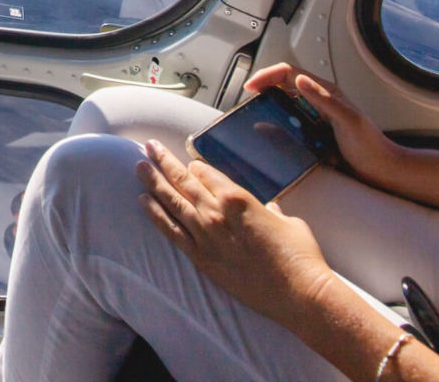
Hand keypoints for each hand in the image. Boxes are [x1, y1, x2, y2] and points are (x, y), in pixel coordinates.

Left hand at [138, 139, 337, 327]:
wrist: (298, 292)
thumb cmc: (299, 254)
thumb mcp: (287, 221)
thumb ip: (272, 211)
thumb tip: (270, 209)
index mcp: (237, 198)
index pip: (206, 174)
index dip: (196, 167)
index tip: (189, 164)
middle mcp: (216, 212)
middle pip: (183, 181)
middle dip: (164, 161)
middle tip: (148, 147)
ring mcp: (206, 236)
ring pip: (172, 202)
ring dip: (153, 182)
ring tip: (139, 167)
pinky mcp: (201, 259)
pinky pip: (171, 231)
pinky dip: (155, 215)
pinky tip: (143, 201)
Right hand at [244, 63, 407, 187]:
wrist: (383, 171)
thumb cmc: (371, 147)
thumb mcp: (348, 121)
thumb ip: (325, 100)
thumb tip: (299, 80)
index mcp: (326, 92)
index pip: (288, 72)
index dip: (267, 75)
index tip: (251, 87)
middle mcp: (319, 100)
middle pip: (283, 84)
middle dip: (263, 86)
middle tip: (248, 100)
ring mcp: (315, 116)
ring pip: (284, 102)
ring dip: (268, 104)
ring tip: (254, 114)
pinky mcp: (314, 132)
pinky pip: (289, 122)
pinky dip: (276, 123)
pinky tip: (270, 135)